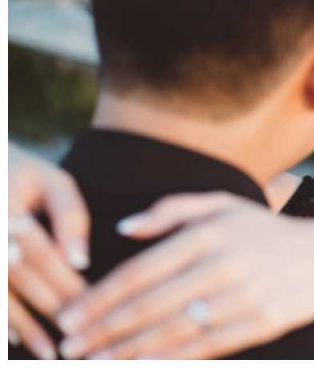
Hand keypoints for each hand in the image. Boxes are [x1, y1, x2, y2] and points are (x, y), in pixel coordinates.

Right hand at [8, 143, 89, 357]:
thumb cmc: (23, 175)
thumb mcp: (51, 183)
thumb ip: (69, 217)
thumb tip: (80, 262)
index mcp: (5, 208)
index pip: (41, 255)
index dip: (66, 282)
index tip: (93, 305)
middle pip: (19, 279)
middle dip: (50, 309)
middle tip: (81, 337)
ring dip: (22, 327)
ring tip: (51, 353)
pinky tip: (15, 344)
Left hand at [56, 192, 313, 358]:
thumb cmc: (265, 230)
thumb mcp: (224, 204)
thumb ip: (172, 210)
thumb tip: (123, 228)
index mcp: (209, 232)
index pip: (141, 270)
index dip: (100, 298)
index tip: (70, 315)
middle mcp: (224, 263)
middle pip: (150, 305)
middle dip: (104, 330)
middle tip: (70, 348)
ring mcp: (244, 296)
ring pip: (174, 331)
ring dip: (130, 351)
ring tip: (97, 363)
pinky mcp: (261, 324)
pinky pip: (207, 347)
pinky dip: (173, 360)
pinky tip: (147, 365)